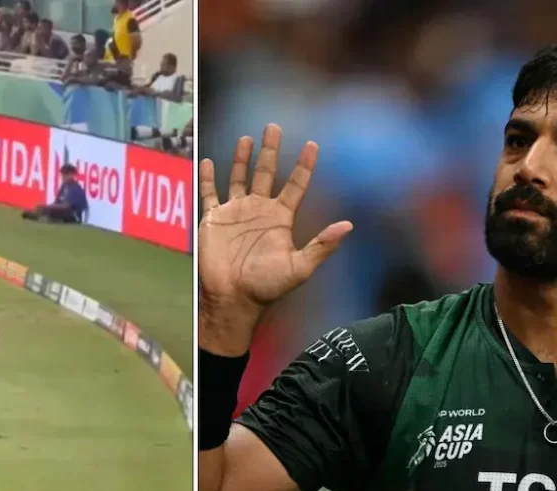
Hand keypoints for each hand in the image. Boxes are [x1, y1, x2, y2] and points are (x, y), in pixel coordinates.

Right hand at [198, 124, 351, 355]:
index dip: (304, 165)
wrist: (232, 299)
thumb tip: (349, 225)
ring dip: (242, 158)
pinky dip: (207, 177)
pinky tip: (207, 161)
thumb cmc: (266, 286)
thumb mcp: (299, 267)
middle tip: (274, 126)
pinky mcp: (213, 220)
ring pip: (239, 177)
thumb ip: (321, 245)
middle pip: (267, 172)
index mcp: (280, 218)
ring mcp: (235, 213)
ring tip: (246, 138)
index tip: (313, 145)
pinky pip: (210, 194)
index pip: (296, 185)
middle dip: (270, 150)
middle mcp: (259, 210)